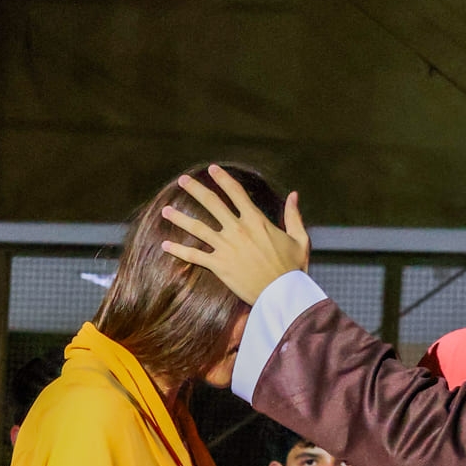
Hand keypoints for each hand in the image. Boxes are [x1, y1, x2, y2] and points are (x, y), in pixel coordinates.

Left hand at [160, 167, 309, 304]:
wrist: (283, 295)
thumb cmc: (294, 270)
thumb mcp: (299, 240)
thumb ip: (294, 216)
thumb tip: (294, 195)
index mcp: (256, 220)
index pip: (235, 192)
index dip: (222, 178)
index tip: (212, 169)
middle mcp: (238, 230)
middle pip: (211, 203)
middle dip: (195, 189)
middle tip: (182, 180)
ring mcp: (227, 247)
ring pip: (197, 227)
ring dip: (179, 217)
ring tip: (165, 210)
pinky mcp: (219, 266)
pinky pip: (194, 255)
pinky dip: (179, 251)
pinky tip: (165, 245)